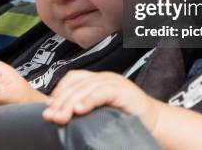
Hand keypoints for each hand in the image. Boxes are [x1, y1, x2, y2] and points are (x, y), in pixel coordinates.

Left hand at [42, 70, 158, 129]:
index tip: (48, 108)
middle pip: (76, 84)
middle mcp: (105, 77)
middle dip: (60, 101)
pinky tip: (79, 110)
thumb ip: (83, 108)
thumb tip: (57, 114)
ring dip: (70, 103)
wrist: (153, 123)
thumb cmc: (125, 120)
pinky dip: (89, 101)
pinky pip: (102, 93)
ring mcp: (114, 82)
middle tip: (49, 116)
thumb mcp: (100, 111)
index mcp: (98, 80)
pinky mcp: (123, 91)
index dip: (59, 91)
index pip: (73, 78)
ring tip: (60, 116)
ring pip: (86, 88)